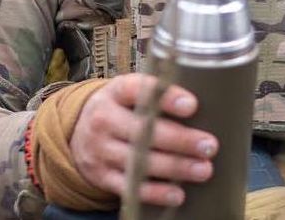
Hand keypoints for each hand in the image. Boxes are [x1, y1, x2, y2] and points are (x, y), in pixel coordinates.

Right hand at [69, 73, 217, 206]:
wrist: (76, 133)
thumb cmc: (120, 110)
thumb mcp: (130, 93)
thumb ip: (158, 95)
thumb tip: (209, 101)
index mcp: (115, 92)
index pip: (138, 90)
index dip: (165, 98)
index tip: (192, 105)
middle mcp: (105, 120)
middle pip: (142, 131)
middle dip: (180, 140)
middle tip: (209, 145)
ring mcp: (101, 150)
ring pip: (139, 161)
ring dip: (175, 168)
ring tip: (203, 170)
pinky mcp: (102, 176)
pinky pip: (129, 187)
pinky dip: (155, 193)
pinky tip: (177, 194)